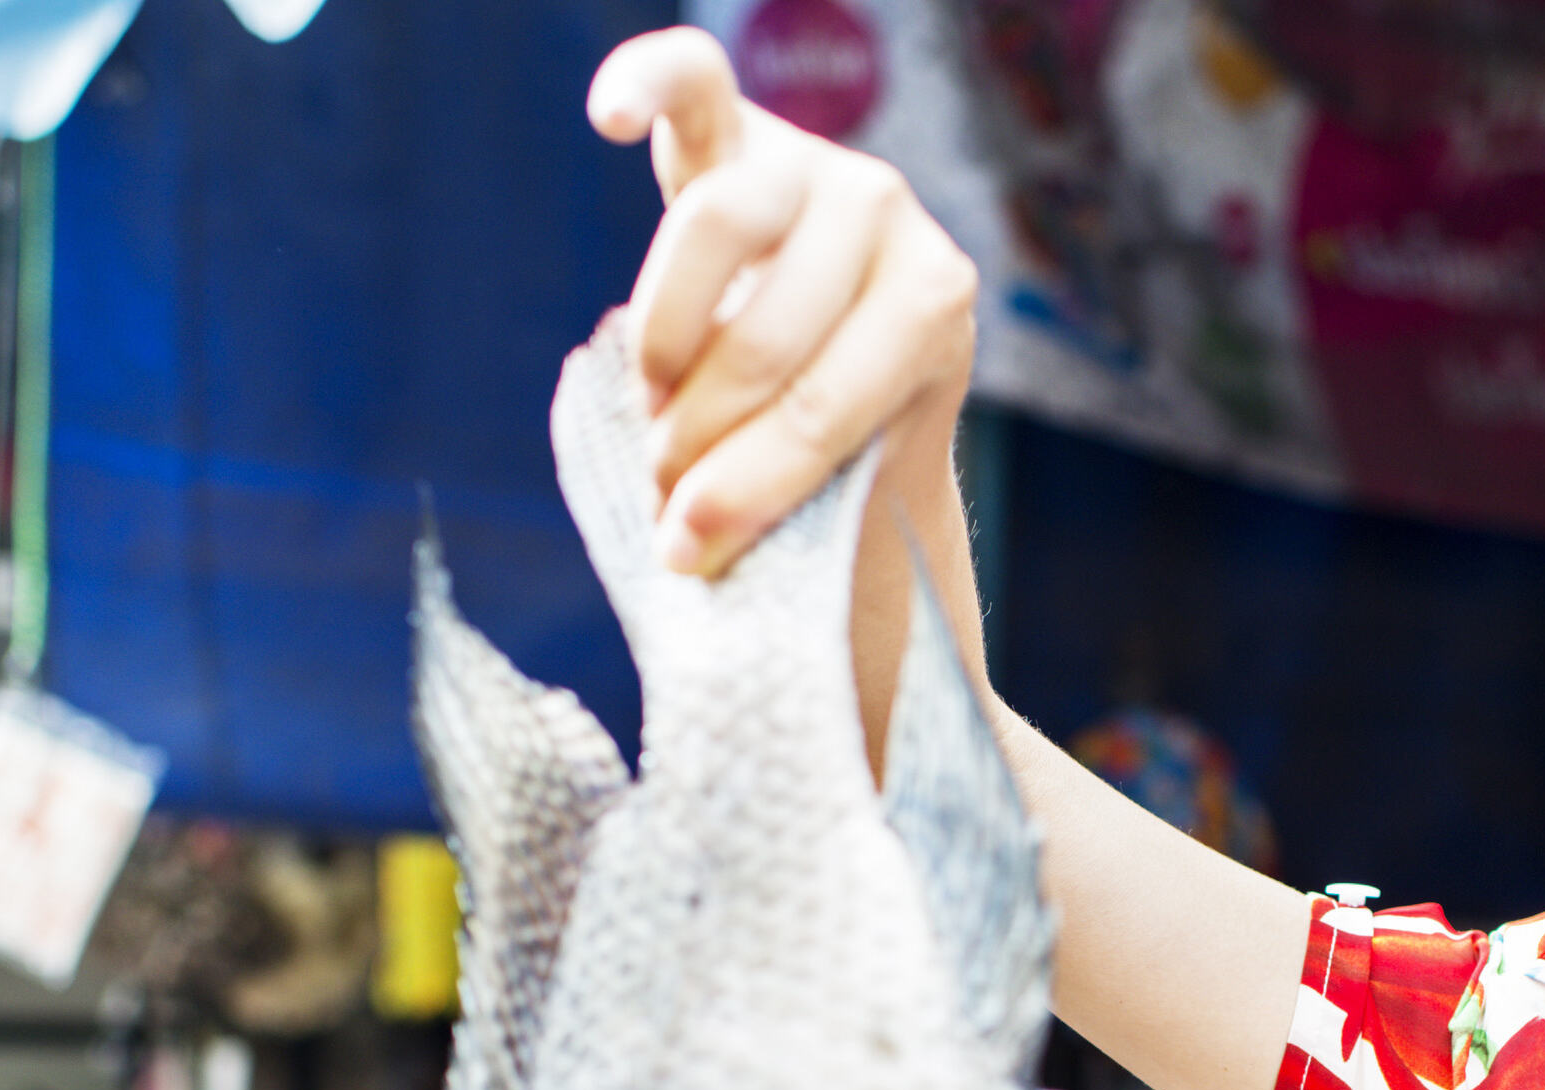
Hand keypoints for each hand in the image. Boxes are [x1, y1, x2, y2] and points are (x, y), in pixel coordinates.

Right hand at [587, 28, 977, 577]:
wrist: (847, 347)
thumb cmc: (849, 428)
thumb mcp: (858, 468)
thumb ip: (797, 496)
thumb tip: (682, 550)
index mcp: (935, 301)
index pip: (819, 407)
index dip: (744, 491)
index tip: (688, 551)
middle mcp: (888, 213)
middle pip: (761, 335)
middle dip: (702, 438)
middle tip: (669, 492)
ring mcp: (812, 160)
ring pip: (710, 234)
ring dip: (663, 346)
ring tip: (656, 408)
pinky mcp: (735, 131)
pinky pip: (690, 84)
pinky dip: (643, 88)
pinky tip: (609, 116)